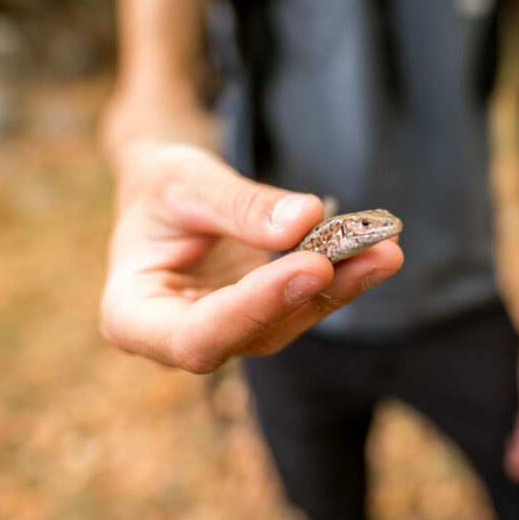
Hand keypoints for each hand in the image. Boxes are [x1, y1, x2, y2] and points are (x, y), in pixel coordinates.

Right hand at [99, 144, 403, 372]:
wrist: (169, 190)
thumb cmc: (160, 186)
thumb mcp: (186, 181)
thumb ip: (238, 206)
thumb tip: (304, 220)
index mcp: (133, 316)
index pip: (196, 336)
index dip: (255, 309)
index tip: (310, 266)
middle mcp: (180, 338)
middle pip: (252, 336)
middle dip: (312, 296)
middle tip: (368, 254)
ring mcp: (227, 332)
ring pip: (289, 323)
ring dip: (342, 287)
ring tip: (385, 249)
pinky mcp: (263, 317)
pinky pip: (305, 302)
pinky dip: (344, 277)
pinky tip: (380, 252)